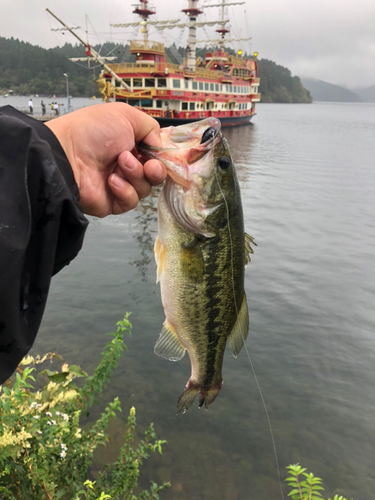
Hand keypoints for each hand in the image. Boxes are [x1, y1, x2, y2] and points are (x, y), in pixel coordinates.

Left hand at [45, 103, 166, 216]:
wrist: (68, 153)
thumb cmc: (94, 131)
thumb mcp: (126, 116)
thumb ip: (151, 128)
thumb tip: (160, 147)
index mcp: (130, 145)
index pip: (156, 156)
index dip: (162, 158)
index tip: (161, 155)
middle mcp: (126, 165)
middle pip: (155, 176)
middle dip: (156, 170)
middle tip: (148, 165)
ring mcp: (119, 185)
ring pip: (145, 188)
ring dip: (136, 175)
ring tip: (120, 163)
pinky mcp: (112, 202)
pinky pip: (131, 201)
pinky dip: (125, 190)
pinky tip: (111, 180)